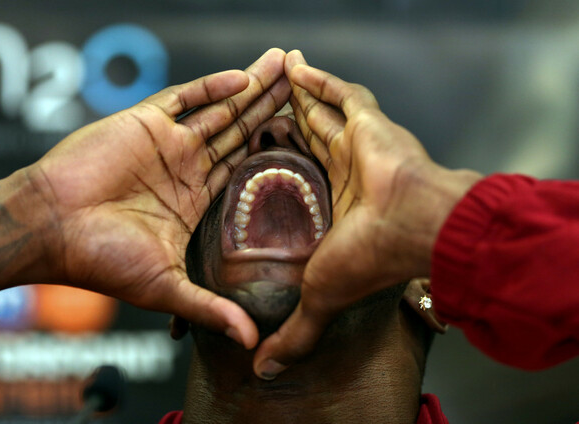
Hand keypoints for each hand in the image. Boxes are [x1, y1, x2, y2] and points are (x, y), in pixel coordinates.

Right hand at [0, 48, 289, 348]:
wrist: (48, 229)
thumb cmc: (99, 262)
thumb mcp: (166, 288)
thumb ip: (211, 308)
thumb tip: (250, 342)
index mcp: (194, 200)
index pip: (245, 170)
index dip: (275, 154)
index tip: (306, 140)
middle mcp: (185, 168)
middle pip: (239, 132)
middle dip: (271, 109)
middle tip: (305, 87)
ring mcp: (166, 144)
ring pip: (219, 109)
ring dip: (252, 89)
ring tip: (286, 67)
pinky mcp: (144, 123)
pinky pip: (184, 98)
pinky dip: (213, 87)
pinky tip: (245, 77)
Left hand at [253, 50, 481, 377]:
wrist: (419, 229)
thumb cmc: (374, 260)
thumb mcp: (318, 296)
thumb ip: (294, 331)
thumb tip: (265, 372)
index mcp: (336, 205)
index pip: (298, 179)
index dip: (275, 166)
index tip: (253, 157)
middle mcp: (347, 171)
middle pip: (306, 140)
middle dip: (282, 124)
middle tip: (257, 111)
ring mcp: (359, 144)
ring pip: (320, 114)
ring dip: (295, 97)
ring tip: (270, 81)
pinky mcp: (370, 123)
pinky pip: (340, 94)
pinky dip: (318, 79)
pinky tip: (293, 65)